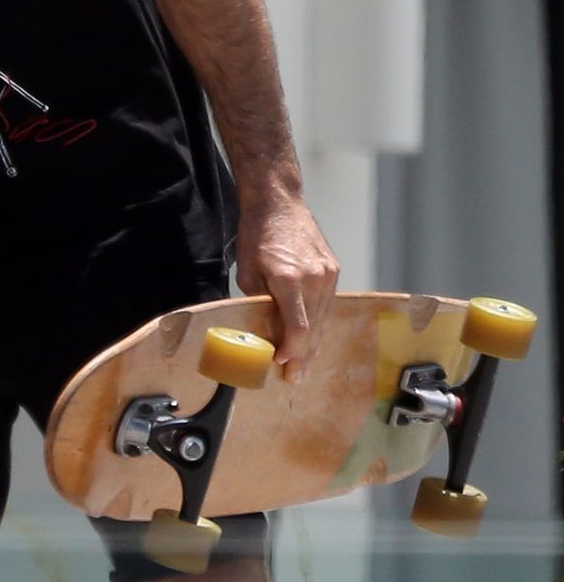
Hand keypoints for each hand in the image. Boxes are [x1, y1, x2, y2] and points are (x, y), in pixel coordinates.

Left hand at [234, 193, 338, 382]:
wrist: (279, 203)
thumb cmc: (258, 235)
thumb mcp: (248, 272)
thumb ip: (259, 303)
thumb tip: (263, 330)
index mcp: (290, 279)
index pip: (298, 328)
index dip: (291, 351)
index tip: (281, 363)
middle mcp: (315, 278)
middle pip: (314, 329)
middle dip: (304, 356)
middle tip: (296, 378)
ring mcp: (328, 274)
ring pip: (323, 319)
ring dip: (314, 343)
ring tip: (305, 365)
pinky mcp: (333, 270)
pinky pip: (327, 305)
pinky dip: (319, 323)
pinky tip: (313, 338)